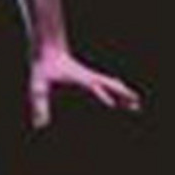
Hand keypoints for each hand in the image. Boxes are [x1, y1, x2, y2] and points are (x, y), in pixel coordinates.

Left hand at [28, 48, 143, 130]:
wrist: (48, 47)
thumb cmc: (43, 67)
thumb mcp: (38, 87)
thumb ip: (39, 106)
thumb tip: (39, 127)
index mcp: (78, 78)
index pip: (94, 87)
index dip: (103, 95)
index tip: (113, 105)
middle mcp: (88, 76)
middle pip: (110, 85)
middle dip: (123, 95)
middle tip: (137, 105)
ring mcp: (90, 75)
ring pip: (112, 84)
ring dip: (124, 93)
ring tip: (136, 103)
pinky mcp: (88, 75)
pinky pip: (107, 83)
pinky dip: (117, 88)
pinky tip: (121, 90)